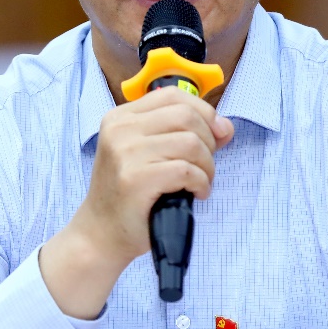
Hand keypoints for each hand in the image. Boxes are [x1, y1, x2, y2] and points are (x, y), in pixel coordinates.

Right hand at [78, 86, 233, 264]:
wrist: (101, 233)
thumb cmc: (131, 194)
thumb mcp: (151, 154)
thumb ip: (186, 134)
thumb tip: (225, 126)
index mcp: (121, 118)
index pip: (172, 95)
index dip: (203, 111)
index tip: (216, 134)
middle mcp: (120, 130)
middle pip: (186, 116)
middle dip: (208, 141)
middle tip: (204, 165)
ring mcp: (125, 154)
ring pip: (191, 143)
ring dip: (207, 166)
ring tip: (200, 182)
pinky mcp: (136, 179)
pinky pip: (186, 170)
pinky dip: (201, 182)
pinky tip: (196, 193)